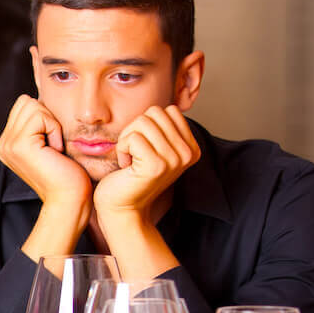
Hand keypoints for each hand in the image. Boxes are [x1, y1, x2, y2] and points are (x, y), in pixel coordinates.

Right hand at [0, 95, 92, 260]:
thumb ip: (38, 125)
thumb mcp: (48, 143)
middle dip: (47, 117)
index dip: (45, 116)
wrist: (69, 198)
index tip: (52, 143)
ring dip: (51, 123)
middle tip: (53, 145)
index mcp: (8, 143)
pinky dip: (55, 129)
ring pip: (32, 105)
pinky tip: (56, 151)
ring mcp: (8, 145)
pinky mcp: (19, 145)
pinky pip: (41, 116)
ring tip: (54, 149)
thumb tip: (40, 98)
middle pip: (25, 101)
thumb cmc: (67, 173)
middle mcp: (3, 144)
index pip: (23, 105)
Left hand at [93, 105, 197, 222]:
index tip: (144, 149)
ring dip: (127, 139)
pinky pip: (132, 137)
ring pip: (142, 122)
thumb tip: (167, 104)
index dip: (147, 125)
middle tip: (134, 154)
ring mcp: (174, 159)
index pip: (168, 110)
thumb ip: (163, 127)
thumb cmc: (131, 175)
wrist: (121, 207)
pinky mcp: (156, 165)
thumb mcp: (154, 147)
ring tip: (131, 160)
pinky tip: (126, 167)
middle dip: (135, 130)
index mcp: (192, 147)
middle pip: (154, 113)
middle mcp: (188, 153)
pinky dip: (122, 149)